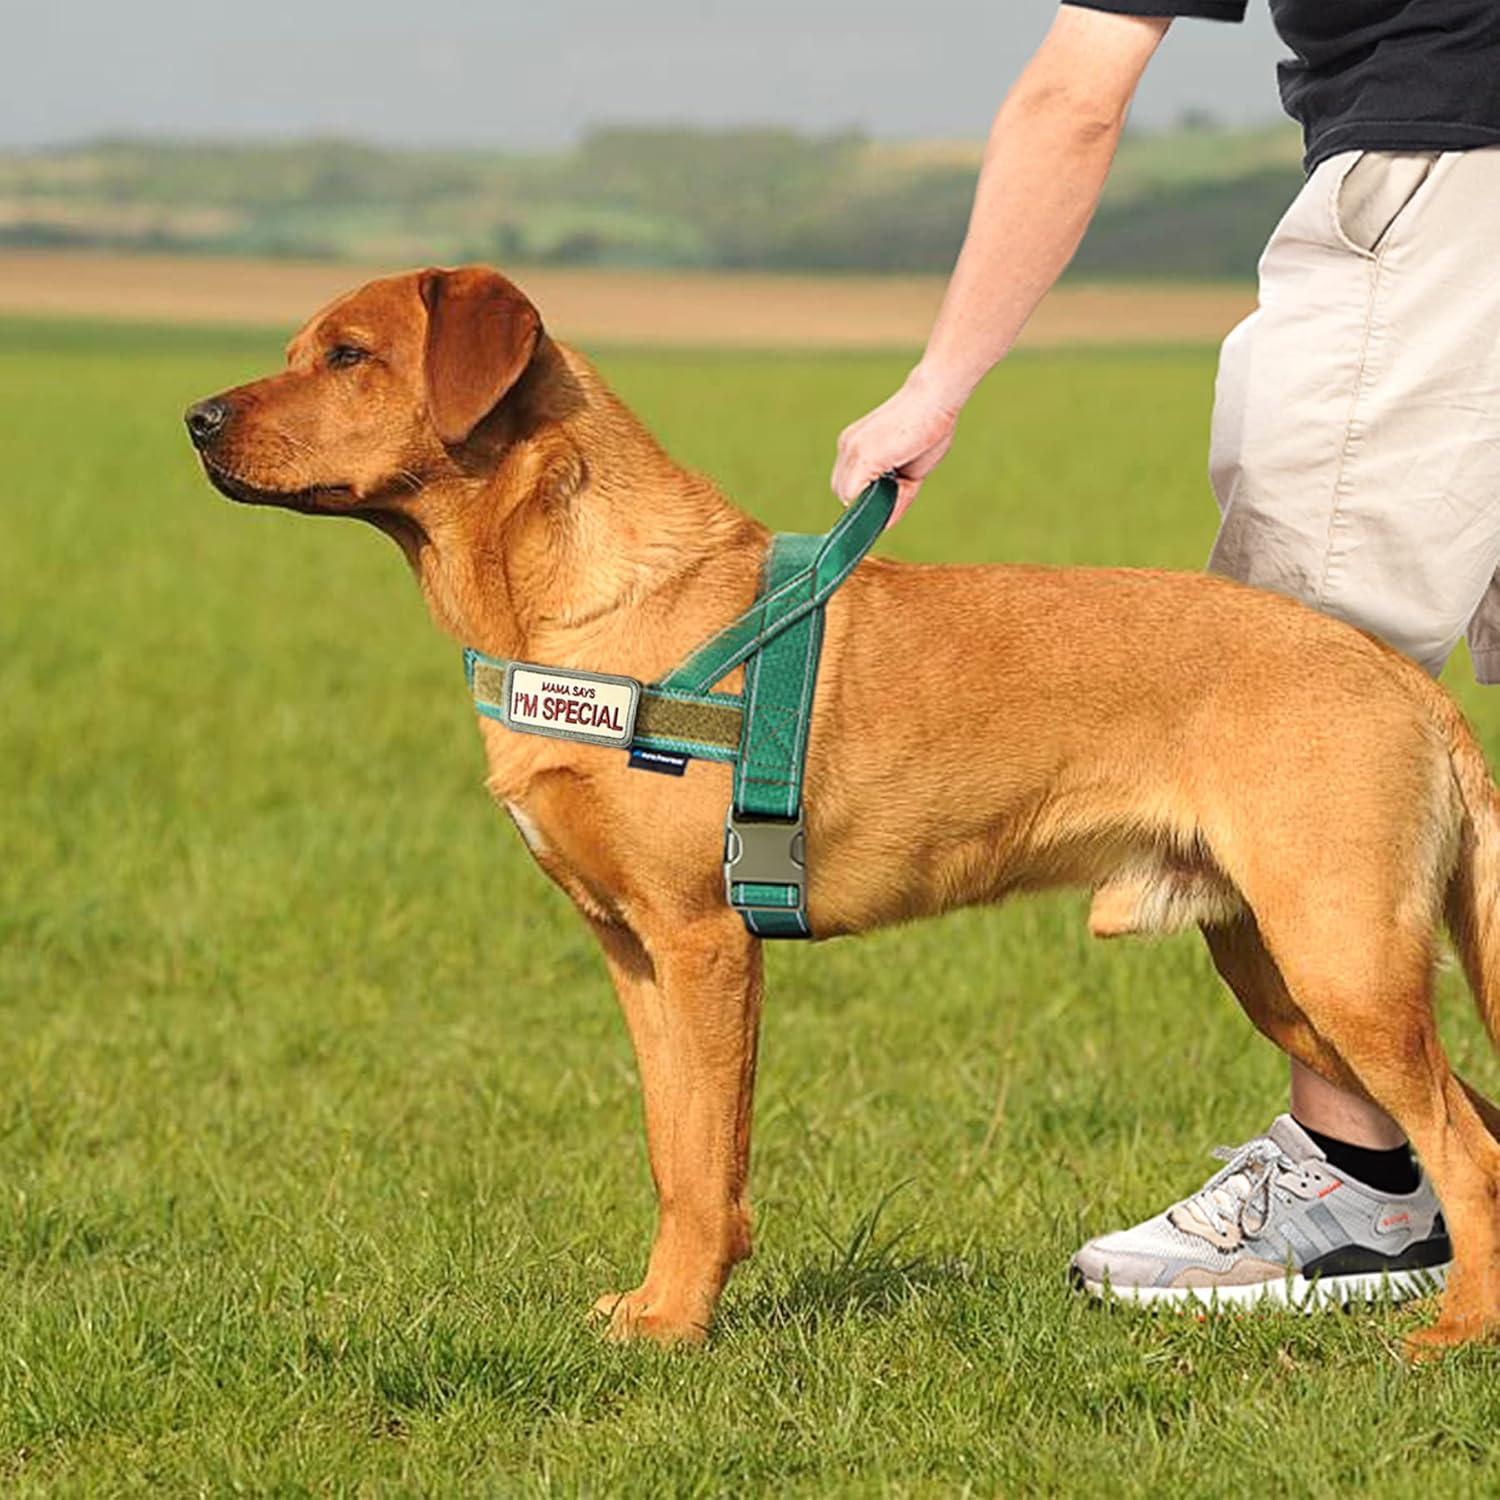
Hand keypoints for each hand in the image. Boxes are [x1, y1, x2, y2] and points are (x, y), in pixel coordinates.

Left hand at [830, 371, 959, 524]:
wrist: (936, 397)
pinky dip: (872, 501)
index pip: (849, 484)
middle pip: (843, 493)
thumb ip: (896, 496)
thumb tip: (884, 523)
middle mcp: (847, 446)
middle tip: (902, 488)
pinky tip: (898, 486)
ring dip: (873, 501)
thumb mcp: (910, 471)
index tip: (892, 497)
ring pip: (846, 496)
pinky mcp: (861, 456)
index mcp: (855, 445)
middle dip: (868, 501)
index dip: (868, 497)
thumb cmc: (930, 427)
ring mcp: (851, 450)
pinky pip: (854, 495)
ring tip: (905, 480)